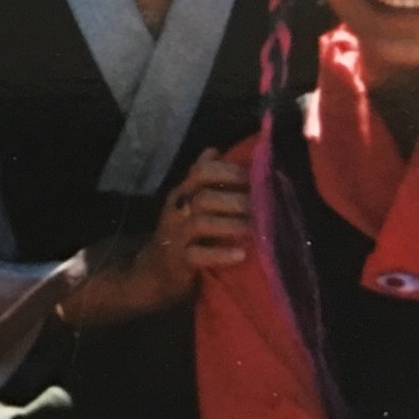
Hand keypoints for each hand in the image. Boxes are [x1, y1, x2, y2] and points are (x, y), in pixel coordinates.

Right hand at [143, 149, 250, 289]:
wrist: (155, 269)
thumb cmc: (182, 230)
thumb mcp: (187, 201)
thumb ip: (202, 178)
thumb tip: (215, 149)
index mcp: (182, 192)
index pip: (201, 173)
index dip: (228, 172)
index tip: (254, 178)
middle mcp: (177, 210)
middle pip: (204, 198)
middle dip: (235, 200)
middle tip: (263, 207)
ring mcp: (176, 235)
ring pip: (202, 223)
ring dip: (232, 225)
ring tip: (255, 228)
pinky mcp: (179, 261)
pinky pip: (199, 255)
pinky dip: (221, 254)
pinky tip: (241, 254)